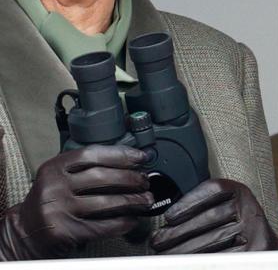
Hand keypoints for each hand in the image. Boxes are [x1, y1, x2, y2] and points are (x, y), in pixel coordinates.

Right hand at [0, 144, 152, 259]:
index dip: (121, 154)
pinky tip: (132, 220)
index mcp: (55, 167)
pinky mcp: (63, 232)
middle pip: (102, 177)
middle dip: (131, 179)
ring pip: (105, 202)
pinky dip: (121, 223)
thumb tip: (129, 162)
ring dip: (132, 201)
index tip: (141, 157)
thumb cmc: (50, 200)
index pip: (93, 154)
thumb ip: (84, 167)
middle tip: (146, 181)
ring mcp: (58, 209)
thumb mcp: (60, 176)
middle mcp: (54, 186)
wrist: (24, 232)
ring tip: (145, 200)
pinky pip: (101, 226)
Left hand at [151, 178, 277, 252]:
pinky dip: (200, 262)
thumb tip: (171, 220)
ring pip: (212, 241)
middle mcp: (250, 209)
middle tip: (157, 241)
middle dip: (178, 232)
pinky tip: (185, 263)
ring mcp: (253, 232)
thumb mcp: (229, 208)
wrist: (267, 251)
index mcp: (241, 193)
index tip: (169, 215)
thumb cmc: (239, 230)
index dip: (189, 201)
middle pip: (209, 219)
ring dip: (183, 250)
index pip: (215, 190)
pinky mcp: (254, 252)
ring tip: (164, 255)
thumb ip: (207, 207)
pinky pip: (221, 257)